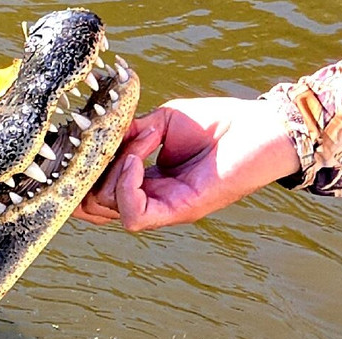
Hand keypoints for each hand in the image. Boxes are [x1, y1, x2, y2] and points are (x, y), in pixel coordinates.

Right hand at [75, 97, 301, 230]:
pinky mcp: (177, 211)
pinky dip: (126, 186)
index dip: (82, 176)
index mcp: (147, 182)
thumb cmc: (221, 123)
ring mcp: (163, 208)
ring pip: (110, 210)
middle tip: (100, 151)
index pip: (98, 193)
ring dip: (112, 174)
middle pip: (96, 207)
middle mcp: (152, 199)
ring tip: (132, 147)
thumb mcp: (163, 121)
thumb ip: (132, 131)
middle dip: (89, 176)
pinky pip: (134, 214)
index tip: (78, 150)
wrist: (263, 129)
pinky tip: (136, 160)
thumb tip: (105, 139)